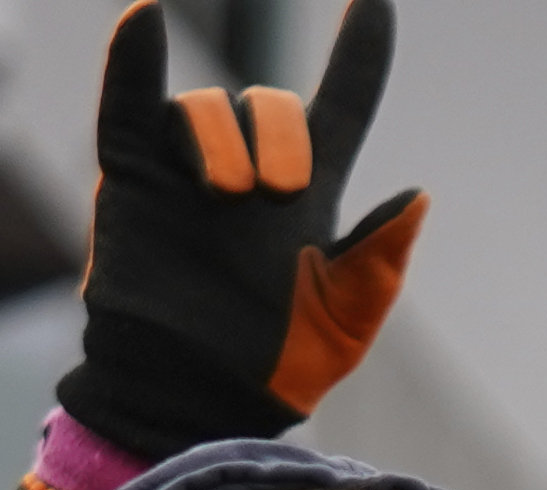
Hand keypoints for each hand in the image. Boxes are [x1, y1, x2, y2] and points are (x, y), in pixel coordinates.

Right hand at [58, 0, 426, 454]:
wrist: (194, 394)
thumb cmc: (279, 368)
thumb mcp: (347, 321)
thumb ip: (381, 258)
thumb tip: (418, 194)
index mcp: (313, 195)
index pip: (344, 105)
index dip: (360, 51)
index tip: (376, 2)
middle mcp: (252, 169)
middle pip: (271, 104)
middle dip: (279, 134)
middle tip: (274, 194)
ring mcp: (188, 169)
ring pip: (207, 109)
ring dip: (221, 139)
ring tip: (226, 195)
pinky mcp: (134, 176)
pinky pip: (128, 103)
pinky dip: (132, 60)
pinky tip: (147, 22)